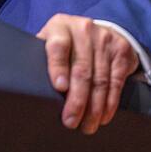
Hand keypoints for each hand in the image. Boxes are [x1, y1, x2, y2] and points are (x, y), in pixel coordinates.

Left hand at [36, 13, 138, 134]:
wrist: (97, 30)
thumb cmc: (65, 44)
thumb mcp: (49, 42)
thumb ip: (41, 58)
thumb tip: (29, 88)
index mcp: (60, 26)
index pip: (58, 46)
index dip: (58, 67)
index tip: (60, 88)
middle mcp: (83, 29)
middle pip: (81, 69)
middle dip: (77, 100)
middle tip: (71, 121)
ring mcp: (104, 38)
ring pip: (100, 79)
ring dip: (94, 107)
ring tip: (87, 125)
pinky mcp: (121, 50)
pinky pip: (116, 82)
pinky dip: (110, 103)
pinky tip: (103, 116)